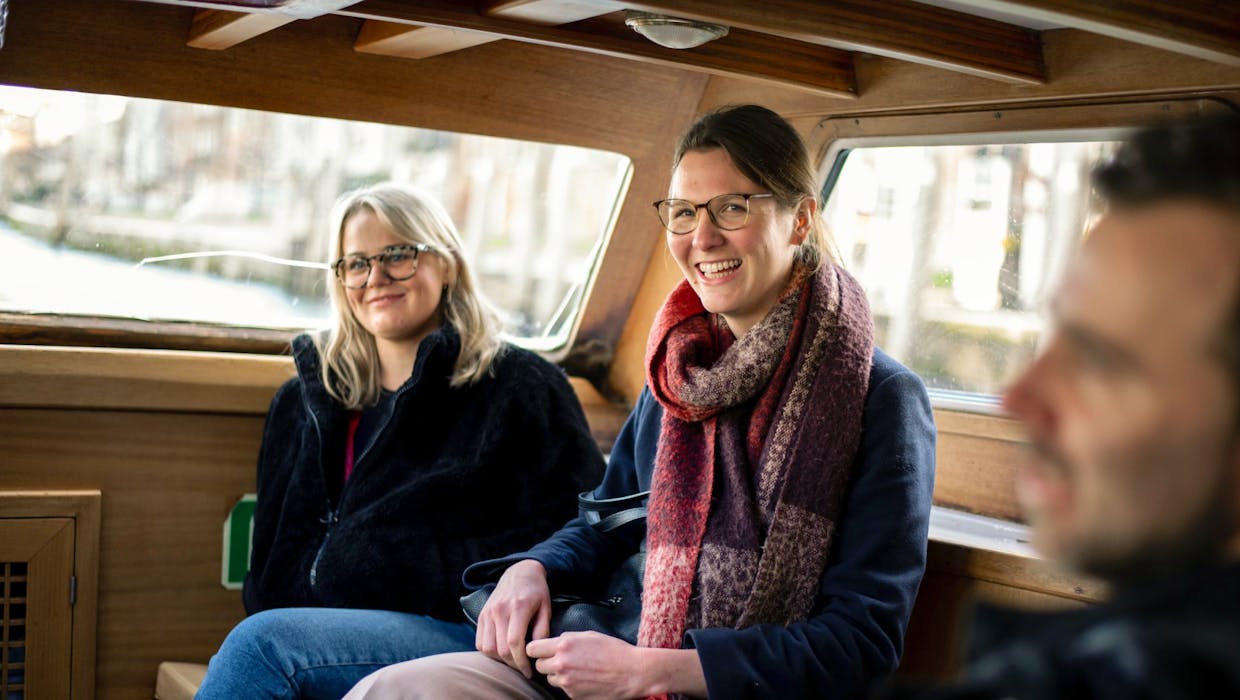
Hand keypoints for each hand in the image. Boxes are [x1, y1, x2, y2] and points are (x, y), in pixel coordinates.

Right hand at [476, 559, 551, 677]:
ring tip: (513, 659)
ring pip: (488, 648)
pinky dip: (489, 652)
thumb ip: (542, 631)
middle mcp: (499, 610)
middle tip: (524, 668)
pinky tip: (502, 651)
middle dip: (513, 664)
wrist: (519, 572)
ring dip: (500, 660)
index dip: (521, 662)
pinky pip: (479, 642)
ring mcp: (488, 613)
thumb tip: (536, 653)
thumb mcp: (546, 608)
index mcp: (518, 607)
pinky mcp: (481, 616)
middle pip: (501, 649)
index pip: (515, 642)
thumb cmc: (537, 592)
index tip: (529, 672)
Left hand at [526, 632, 643, 699]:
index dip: (536, 650)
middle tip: (562, 660)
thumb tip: (554, 643)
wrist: (632, 672)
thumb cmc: (613, 650)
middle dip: (547, 663)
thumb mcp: (588, 635)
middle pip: (539, 666)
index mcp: (564, 645)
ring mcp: (567, 682)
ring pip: (550, 679)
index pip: (532, 649)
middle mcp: (561, 664)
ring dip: (558, 675)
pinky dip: (571, 685)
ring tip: (577, 670)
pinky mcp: (573, 696)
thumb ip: (567, 638)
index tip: (540, 651)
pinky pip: (564, 689)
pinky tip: (585, 680)